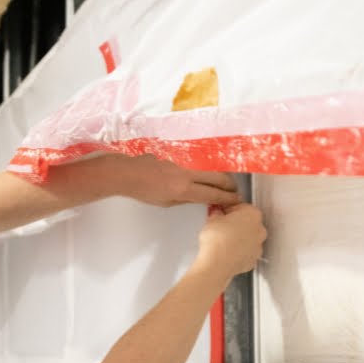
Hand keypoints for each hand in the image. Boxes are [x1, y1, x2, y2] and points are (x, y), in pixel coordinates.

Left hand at [118, 154, 241, 207]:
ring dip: (214, 179)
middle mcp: (186, 175)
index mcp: (184, 189)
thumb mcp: (165, 203)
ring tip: (218, 187)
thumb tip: (196, 197)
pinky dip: (196, 176)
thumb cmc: (143, 192)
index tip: (237, 200)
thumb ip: (184, 199)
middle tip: (235, 191)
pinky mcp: (175, 160)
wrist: (126, 173)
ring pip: (205, 172)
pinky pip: (190, 169)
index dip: (227, 198)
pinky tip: (189, 181)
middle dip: (229, 185)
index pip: (212, 194)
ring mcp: (181, 165)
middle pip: (216, 178)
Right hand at [195, 203, 266, 279]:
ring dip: (238, 239)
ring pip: (248, 239)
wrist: (217, 263)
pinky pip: (246, 253)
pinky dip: (238, 252)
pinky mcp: (252, 260)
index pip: (241, 207)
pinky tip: (226, 252)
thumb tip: (216, 213)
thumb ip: (217, 213)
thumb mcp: (212, 218)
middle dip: (236, 224)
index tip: (221, 213)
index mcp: (253, 214)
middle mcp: (260, 229)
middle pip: (248, 223)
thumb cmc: (217, 240)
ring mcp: (258, 246)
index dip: (228, 210)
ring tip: (222, 241)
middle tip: (221, 226)